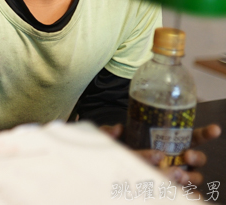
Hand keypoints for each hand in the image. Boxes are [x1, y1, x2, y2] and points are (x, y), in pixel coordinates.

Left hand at [101, 123, 221, 184]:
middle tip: (186, 155)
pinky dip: (192, 194)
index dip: (205, 133)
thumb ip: (109, 133)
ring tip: (180, 175)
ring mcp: (176, 176)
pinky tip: (192, 195)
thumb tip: (117, 128)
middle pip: (197, 158)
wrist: (109, 176)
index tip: (215, 130)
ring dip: (190, 176)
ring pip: (193, 177)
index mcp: (169, 142)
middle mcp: (177, 159)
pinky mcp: (171, 189)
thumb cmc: (118, 154)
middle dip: (196, 156)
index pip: (192, 136)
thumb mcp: (109, 142)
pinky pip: (186, 193)